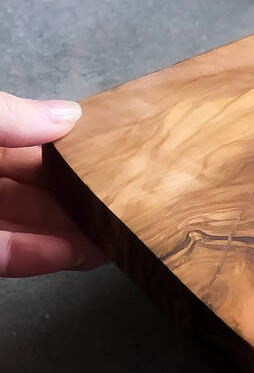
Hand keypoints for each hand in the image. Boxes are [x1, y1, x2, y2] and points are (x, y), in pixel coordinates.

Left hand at [0, 91, 105, 276]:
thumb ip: (9, 116)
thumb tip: (70, 115)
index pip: (28, 143)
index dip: (68, 151)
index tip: (108, 157)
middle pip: (33, 189)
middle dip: (77, 199)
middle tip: (122, 207)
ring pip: (24, 225)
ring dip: (68, 235)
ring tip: (110, 240)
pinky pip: (1, 253)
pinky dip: (36, 256)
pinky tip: (72, 254)